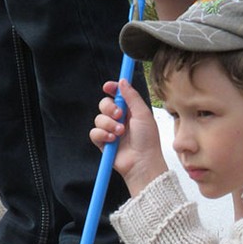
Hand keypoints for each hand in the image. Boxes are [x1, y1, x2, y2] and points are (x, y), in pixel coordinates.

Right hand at [91, 78, 168, 196]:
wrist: (142, 162)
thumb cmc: (147, 140)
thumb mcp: (143, 114)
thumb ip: (132, 96)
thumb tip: (122, 81)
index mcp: (130, 111)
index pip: (117, 95)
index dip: (111, 89)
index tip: (108, 87)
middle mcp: (119, 119)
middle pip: (104, 104)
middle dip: (110, 108)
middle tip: (119, 115)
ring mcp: (110, 131)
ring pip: (98, 118)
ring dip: (109, 124)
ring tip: (120, 133)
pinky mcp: (103, 142)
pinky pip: (94, 132)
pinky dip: (102, 134)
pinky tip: (112, 140)